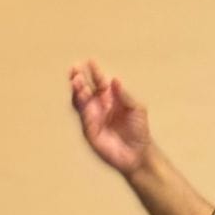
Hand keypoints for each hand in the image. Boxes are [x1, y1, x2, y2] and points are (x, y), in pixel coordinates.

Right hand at [69, 59, 151, 174]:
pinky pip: (83, 116)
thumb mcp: (136, 109)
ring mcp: (93, 118)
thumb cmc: (139, 130)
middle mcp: (99, 106)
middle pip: (85, 89)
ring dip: (77, 90)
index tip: (90, 61)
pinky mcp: (89, 130)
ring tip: (75, 80)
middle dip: (79, 78)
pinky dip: (82, 105)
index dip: (94, 72)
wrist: (137, 153)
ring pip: (80, 101)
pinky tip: (83, 96)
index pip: (100, 82)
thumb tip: (115, 80)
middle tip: (75, 68)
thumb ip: (125, 95)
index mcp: (110, 98)